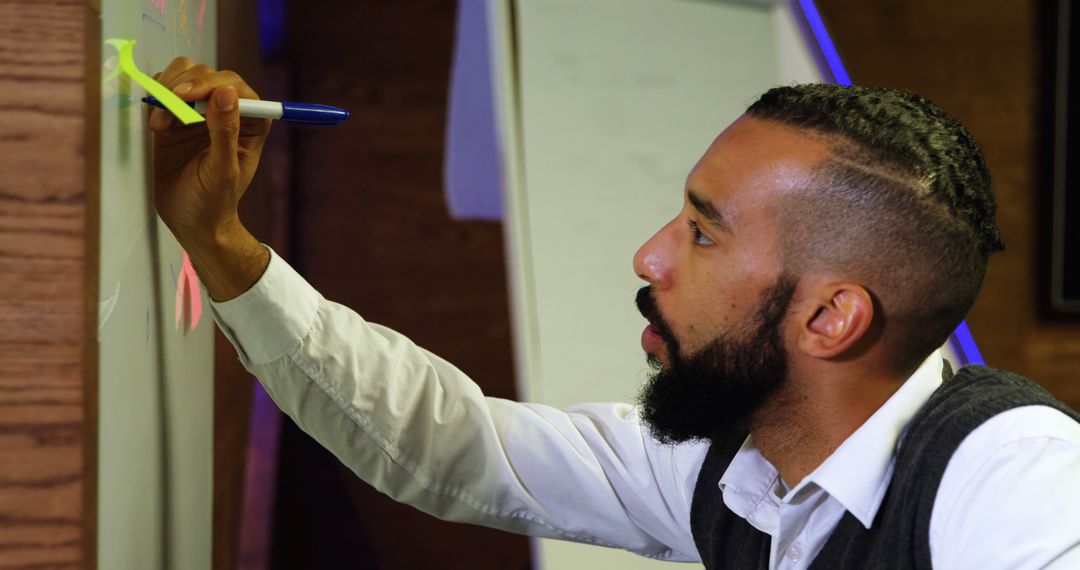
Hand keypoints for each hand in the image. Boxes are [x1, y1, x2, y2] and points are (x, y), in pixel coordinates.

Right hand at [149, 57, 270, 247]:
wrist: (190, 221)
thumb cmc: (214, 202)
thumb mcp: (222, 170)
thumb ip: (224, 132)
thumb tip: (226, 92)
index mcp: (251, 123)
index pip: (234, 86)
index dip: (211, 83)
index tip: (186, 96)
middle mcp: (227, 112)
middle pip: (207, 75)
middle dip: (184, 85)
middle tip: (168, 106)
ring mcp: (200, 112)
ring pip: (184, 76)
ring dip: (168, 90)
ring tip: (160, 122)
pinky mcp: (175, 117)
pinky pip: (164, 91)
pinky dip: (156, 99)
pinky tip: (156, 124)